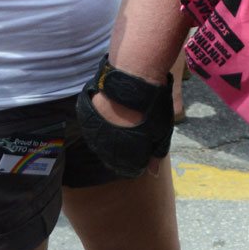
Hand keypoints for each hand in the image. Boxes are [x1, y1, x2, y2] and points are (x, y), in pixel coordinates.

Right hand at [76, 56, 173, 178]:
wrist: (134, 75)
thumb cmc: (153, 104)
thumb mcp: (162, 131)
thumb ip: (156, 154)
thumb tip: (152, 174)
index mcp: (125, 154)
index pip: (129, 169)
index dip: (139, 161)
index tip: (144, 150)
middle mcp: (105, 146)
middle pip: (112, 158)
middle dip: (124, 152)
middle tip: (135, 135)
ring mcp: (93, 130)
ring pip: (100, 144)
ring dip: (110, 138)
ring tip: (123, 124)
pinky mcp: (86, 115)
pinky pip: (91, 128)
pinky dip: (100, 125)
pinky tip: (110, 115)